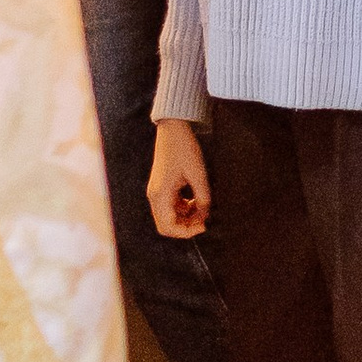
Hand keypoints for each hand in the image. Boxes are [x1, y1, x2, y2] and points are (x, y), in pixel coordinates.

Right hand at [148, 120, 210, 240]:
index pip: (168, 227)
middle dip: (185, 226)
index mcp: (160, 195)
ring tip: (202, 207)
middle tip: (203, 220)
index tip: (203, 226)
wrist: (173, 129)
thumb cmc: (184, 149)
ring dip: (185, 217)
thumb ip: (203, 198)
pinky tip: (195, 200)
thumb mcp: (198, 175)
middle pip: (166, 225)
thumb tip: (206, 215)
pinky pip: (171, 206)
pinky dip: (183, 208)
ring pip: (169, 216)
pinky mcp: (161, 187)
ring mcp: (157, 191)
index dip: (186, 232)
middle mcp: (155, 196)